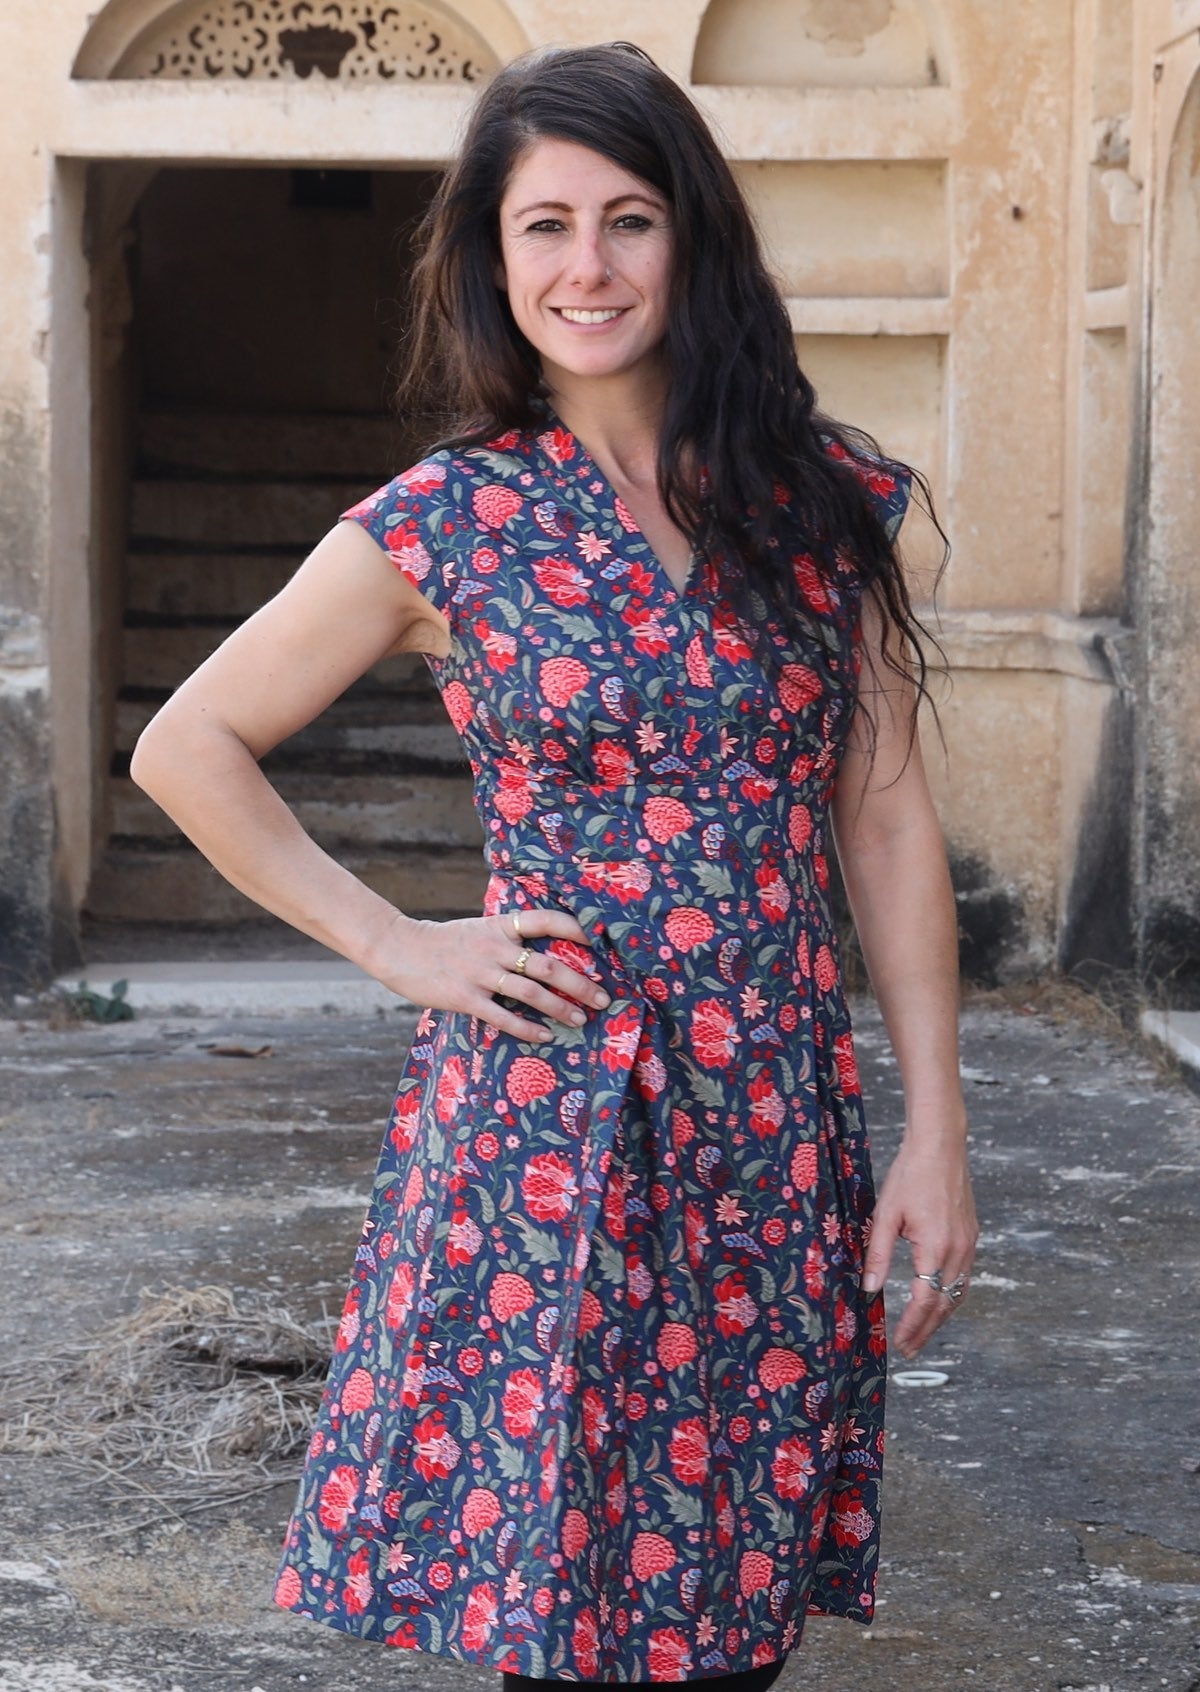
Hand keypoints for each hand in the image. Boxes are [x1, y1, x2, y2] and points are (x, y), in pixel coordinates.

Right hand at [363, 906, 611, 1042]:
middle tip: (603, 998)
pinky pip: (503, 1017)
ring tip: (580, 1019)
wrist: (400, 949)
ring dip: (560, 1008)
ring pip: (531, 993)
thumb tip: (545, 956)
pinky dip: (527, 1028)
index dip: (575, 928)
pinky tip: (544, 1036)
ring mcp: (480, 973)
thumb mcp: (479, 930)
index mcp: (500, 926)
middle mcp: (495, 948)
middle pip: (548, 965)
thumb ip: (508, 939)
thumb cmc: (445, 942)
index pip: (545, 920)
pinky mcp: (466, 997)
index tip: (601, 941)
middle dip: (580, 983)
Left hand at [860, 1132, 978, 1360]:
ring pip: (958, 1292)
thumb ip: (878, 1254)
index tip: (899, 1343)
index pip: (925, 1300)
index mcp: (936, 1247)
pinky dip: (950, 1295)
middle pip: (945, 1303)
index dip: (912, 1325)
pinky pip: (964, 1276)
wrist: (941, 1146)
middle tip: (910, 1350)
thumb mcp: (885, 1215)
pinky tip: (937, 1300)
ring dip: (941, 1316)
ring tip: (922, 1332)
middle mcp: (959, 1250)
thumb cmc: (909, 1175)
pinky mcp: (971, 1235)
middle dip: (927, 1329)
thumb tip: (869, 1289)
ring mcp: (970, 1243)